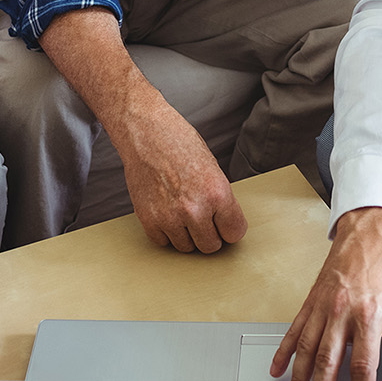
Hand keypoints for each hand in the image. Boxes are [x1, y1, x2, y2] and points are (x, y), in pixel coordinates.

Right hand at [116, 112, 247, 253]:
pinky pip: (163, 242)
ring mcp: (170, 216)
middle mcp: (195, 208)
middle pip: (211, 246)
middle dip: (209, 234)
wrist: (147, 133)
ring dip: (186, 234)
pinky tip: (166, 211)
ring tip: (182, 210)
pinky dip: (165, 232)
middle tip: (202, 218)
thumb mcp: (212, 169)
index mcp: (217, 193)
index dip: (229, 227)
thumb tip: (225, 223)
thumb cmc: (180, 144)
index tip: (224, 223)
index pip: (234, 233)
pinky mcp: (148, 219)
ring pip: (186, 248)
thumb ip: (220, 199)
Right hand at [274, 207, 381, 380]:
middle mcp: (342, 312)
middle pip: (327, 360)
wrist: (369, 235)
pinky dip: (283, 352)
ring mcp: (323, 307)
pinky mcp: (311, 302)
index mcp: (369, 316)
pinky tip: (278, 368)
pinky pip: (294, 330)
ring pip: (305, 349)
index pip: (362, 364)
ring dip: (300, 376)